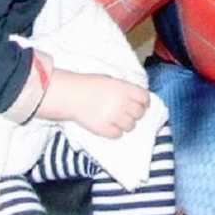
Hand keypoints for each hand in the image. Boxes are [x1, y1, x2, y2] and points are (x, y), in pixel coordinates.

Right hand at [35, 68, 149, 138]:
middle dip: (135, 113)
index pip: (144, 98)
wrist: (69, 94)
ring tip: (117, 119)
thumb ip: (124, 89)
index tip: (141, 104)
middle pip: (139, 113)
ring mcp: (114, 117)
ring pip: (130, 126)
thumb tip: (135, 98)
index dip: (144, 102)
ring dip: (126, 123)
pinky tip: (109, 125)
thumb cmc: (88, 84)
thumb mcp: (109, 80)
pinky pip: (118, 134)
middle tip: (127, 112)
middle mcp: (122, 103)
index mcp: (124, 88)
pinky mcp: (104, 129)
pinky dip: (115, 131)